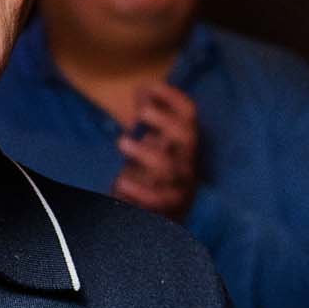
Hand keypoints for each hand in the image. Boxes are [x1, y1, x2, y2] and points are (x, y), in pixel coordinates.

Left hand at [111, 82, 199, 220]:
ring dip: (143, 152)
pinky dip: (136, 190)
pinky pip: (154, 199)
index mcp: (184, 144)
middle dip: (164, 120)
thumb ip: (151, 119)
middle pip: (185, 137)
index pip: (189, 114)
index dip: (172, 97)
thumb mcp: (157, 144)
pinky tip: (119, 182)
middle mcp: (186, 162)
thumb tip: (141, 89)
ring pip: (167, 167)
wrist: (167, 221)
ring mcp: (178, 186)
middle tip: (140, 112)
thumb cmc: (157, 174)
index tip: (148, 86)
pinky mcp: (166, 209)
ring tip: (121, 141)